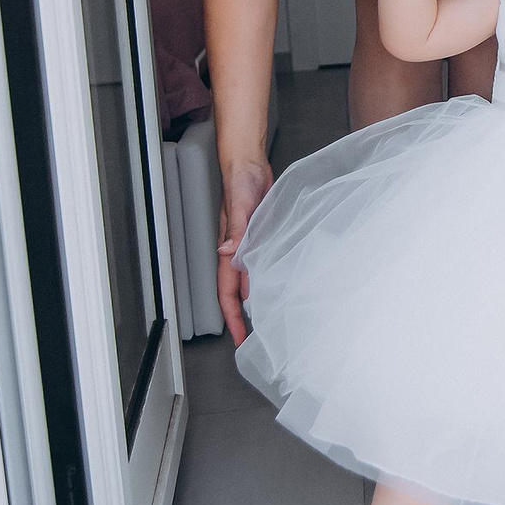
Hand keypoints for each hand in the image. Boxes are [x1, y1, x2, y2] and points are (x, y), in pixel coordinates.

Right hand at [214, 158, 272, 346]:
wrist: (248, 165)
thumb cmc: (239, 182)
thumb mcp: (240, 207)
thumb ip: (236, 230)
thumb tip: (228, 251)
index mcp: (230, 249)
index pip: (227, 292)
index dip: (231, 316)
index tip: (237, 336)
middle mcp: (238, 252)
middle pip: (237, 293)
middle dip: (242, 317)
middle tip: (252, 339)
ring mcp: (249, 245)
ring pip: (250, 281)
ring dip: (255, 301)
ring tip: (266, 321)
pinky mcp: (261, 237)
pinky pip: (261, 264)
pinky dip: (266, 279)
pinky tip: (276, 284)